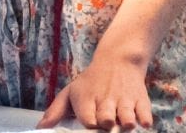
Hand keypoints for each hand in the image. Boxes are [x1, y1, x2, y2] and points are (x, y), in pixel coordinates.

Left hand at [37, 48, 152, 129]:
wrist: (118, 59)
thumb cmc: (91, 82)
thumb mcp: (71, 92)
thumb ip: (55, 111)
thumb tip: (40, 128)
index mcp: (87, 99)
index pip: (87, 119)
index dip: (89, 124)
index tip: (89, 125)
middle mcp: (106, 100)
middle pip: (106, 119)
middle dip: (106, 123)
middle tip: (106, 122)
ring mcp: (124, 101)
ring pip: (126, 116)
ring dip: (126, 122)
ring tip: (125, 123)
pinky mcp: (141, 100)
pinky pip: (145, 112)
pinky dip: (145, 118)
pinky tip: (143, 122)